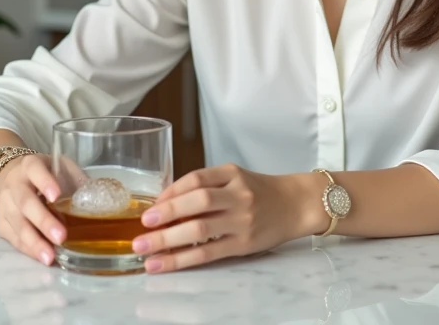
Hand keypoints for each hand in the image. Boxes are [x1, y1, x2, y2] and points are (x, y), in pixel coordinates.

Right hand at [0, 153, 84, 265]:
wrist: (16, 177)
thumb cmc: (48, 175)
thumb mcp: (63, 169)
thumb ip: (78, 182)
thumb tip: (104, 200)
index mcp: (30, 165)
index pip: (35, 170)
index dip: (45, 182)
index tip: (57, 196)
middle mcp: (14, 183)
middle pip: (25, 202)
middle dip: (43, 221)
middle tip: (61, 236)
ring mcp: (4, 204)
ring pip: (17, 224)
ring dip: (34, 242)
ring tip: (50, 257)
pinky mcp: (0, 223)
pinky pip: (12, 238)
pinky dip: (27, 249)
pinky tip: (41, 257)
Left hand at [131, 163, 316, 273]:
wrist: (296, 204)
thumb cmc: (260, 191)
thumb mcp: (235, 178)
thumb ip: (207, 186)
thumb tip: (166, 204)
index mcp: (232, 174)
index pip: (195, 179)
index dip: (170, 192)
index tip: (152, 205)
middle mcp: (238, 195)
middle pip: (197, 202)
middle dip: (165, 214)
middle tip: (142, 226)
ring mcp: (242, 220)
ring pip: (200, 229)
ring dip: (168, 241)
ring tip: (145, 249)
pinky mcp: (244, 244)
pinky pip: (209, 252)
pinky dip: (184, 258)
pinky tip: (165, 263)